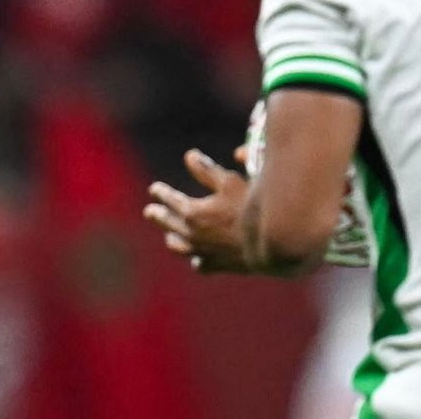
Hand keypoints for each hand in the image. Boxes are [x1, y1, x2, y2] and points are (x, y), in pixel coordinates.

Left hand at [143, 149, 251, 273]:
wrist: (270, 243)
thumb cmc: (250, 208)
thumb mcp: (229, 182)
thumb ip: (207, 170)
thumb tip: (189, 156)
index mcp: (191, 212)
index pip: (170, 200)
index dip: (161, 193)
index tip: (154, 189)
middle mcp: (192, 234)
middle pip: (169, 224)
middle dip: (159, 216)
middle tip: (150, 212)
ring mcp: (203, 252)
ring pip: (180, 247)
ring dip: (173, 239)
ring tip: (169, 237)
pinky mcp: (218, 265)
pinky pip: (200, 264)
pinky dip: (196, 260)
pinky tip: (197, 259)